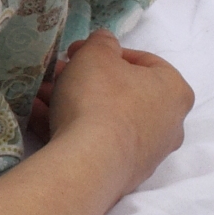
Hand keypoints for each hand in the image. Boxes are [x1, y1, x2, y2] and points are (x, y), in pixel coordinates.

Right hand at [33, 29, 192, 191]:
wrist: (88, 163)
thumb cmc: (99, 99)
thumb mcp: (94, 55)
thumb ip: (100, 42)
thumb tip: (103, 41)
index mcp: (174, 90)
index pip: (142, 62)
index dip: (103, 53)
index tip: (74, 53)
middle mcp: (168, 122)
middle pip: (120, 93)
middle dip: (83, 82)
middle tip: (54, 77)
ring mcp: (146, 152)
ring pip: (104, 119)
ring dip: (71, 105)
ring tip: (39, 98)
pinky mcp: (121, 173)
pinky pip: (95, 143)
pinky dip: (70, 130)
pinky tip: (41, 120)